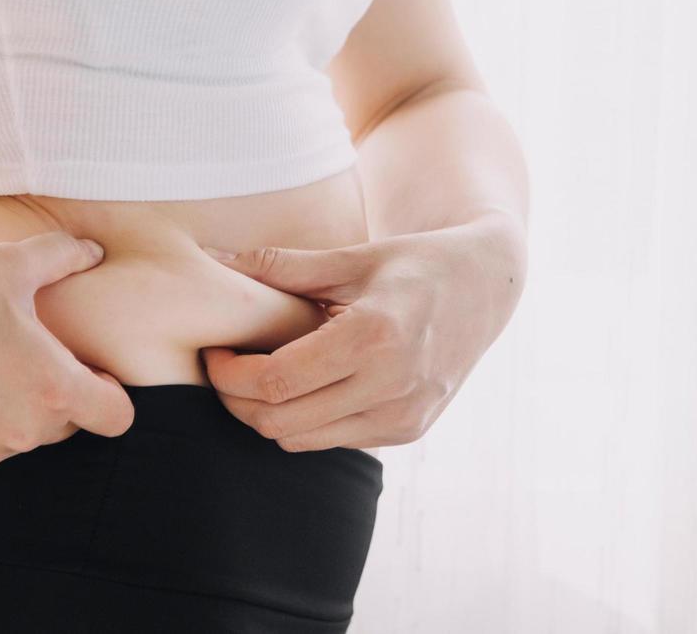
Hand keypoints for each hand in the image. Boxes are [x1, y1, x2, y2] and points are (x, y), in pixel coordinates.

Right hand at [0, 233, 133, 469]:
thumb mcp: (12, 263)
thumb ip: (65, 256)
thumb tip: (94, 250)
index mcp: (52, 388)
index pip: (115, 417)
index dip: (108, 390)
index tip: (84, 364)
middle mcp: (22, 429)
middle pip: (69, 424)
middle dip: (60, 393)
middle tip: (30, 352)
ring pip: (24, 435)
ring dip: (19, 407)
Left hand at [203, 220, 523, 450]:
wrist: (485, 288)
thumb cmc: (414, 265)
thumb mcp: (352, 257)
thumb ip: (282, 265)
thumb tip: (211, 255)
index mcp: (374, 337)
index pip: (274, 382)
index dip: (228, 374)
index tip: (216, 351)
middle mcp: (392, 386)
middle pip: (278, 421)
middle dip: (237, 400)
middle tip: (228, 366)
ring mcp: (403, 415)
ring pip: (300, 441)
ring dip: (269, 414)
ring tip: (264, 375)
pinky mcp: (408, 431)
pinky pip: (332, 441)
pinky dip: (307, 420)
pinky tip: (308, 385)